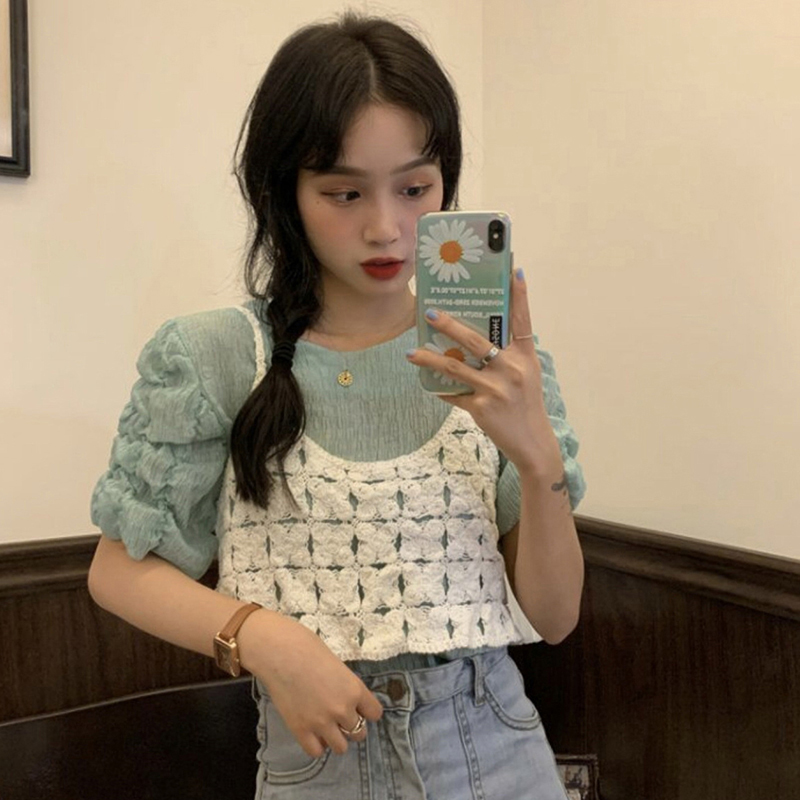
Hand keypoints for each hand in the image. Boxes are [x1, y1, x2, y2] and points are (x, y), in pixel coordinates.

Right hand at [239, 610, 382, 757]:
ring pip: (341, 747)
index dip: (367, 711)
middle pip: (359, 733)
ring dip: (336, 738)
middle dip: (352, 726)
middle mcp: (343, 710)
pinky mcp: (301, 731)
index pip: (375, 713)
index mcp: (355, 690)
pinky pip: (316, 751)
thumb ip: (346, 686)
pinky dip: (317, 744)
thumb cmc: (308, 649)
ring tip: (327, 727)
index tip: (360, 709)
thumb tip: (346, 698)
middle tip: (340, 717)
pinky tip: (312, 732)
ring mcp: (322, 723)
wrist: (280, 653)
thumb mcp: (338, 666)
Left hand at [407, 268, 561, 473]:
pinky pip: (454, 394)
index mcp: (525, 356)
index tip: (513, 269)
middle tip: (430, 312)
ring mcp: (496, 388)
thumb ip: (509, 354)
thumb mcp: (526, 375)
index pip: (522, 318)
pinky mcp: (482, 407)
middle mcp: (512, 368)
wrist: (533, 443)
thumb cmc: (526, 404)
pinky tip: (429, 385)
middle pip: (476, 339)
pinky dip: (441, 390)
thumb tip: (478, 336)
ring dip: (430, 359)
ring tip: (412, 353)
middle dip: (450, 324)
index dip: (519, 294)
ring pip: (455, 366)